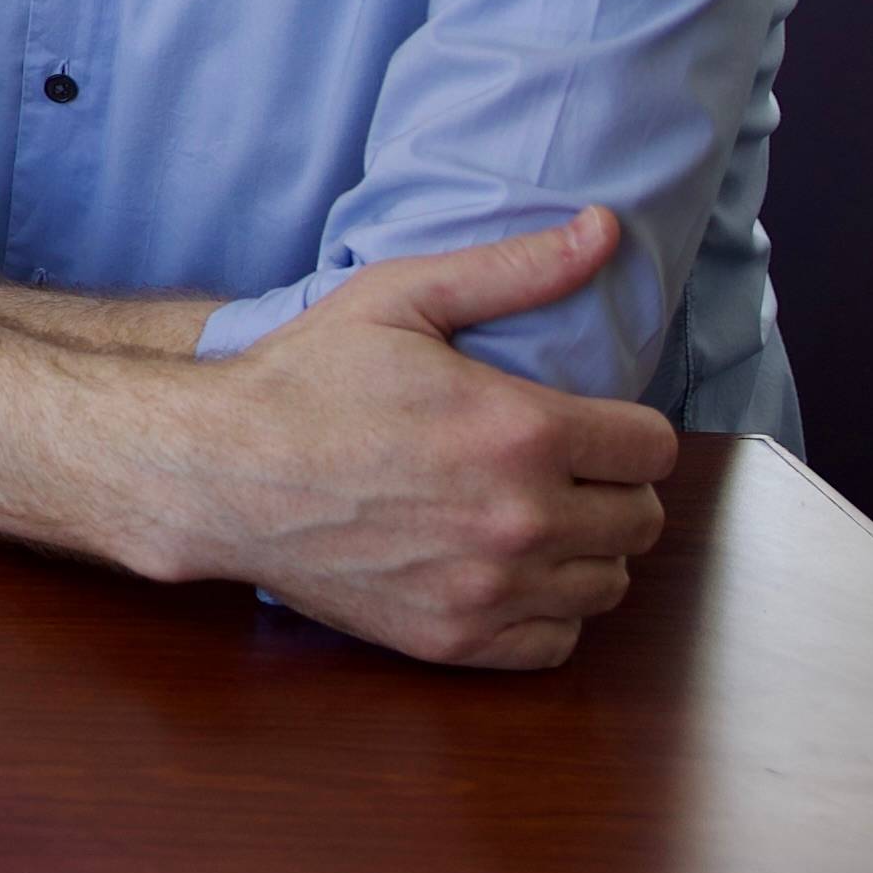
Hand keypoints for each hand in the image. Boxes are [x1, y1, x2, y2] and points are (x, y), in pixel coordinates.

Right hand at [194, 205, 677, 669]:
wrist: (219, 472)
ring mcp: (488, 588)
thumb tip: (604, 229)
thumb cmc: (303, 379)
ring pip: (608, 586)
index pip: (654, 449)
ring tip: (533, 519)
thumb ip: (514, 268)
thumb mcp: (400, 298)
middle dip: (614, 490)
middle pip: (642, 522)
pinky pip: (557, 643)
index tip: (592, 426)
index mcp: (521, 432)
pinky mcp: (454, 639)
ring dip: (584, 551)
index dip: (629, 431)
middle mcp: (520, 520)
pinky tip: (505, 571)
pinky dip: (546, 612)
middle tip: (562, 471)